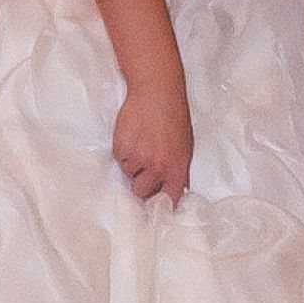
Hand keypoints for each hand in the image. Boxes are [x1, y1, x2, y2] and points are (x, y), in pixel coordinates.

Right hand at [108, 69, 195, 203]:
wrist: (157, 93)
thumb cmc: (174, 117)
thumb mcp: (184, 145)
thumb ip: (178, 168)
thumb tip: (176, 187)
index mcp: (177, 166)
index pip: (170, 197)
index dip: (162, 204)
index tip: (157, 209)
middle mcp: (157, 166)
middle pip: (142, 191)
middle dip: (141, 183)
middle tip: (144, 168)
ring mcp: (138, 158)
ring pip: (129, 174)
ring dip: (132, 164)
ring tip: (141, 143)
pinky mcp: (121, 148)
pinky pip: (119, 159)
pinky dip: (123, 152)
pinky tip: (132, 137)